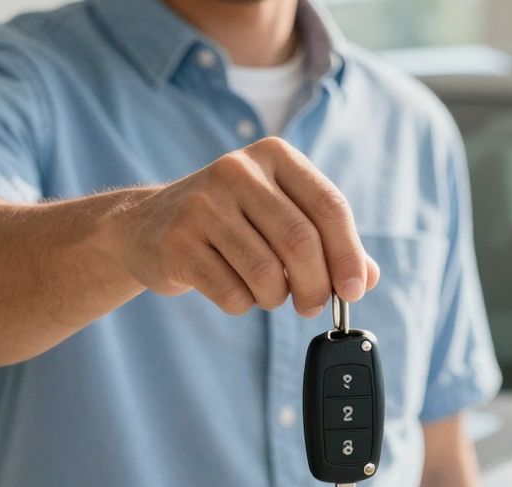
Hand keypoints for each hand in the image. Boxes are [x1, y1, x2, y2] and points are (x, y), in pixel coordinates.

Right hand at [115, 137, 380, 316]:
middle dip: (316, 286)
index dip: (348, 254)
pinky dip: (243, 303)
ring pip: (266, 272)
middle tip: (313, 306)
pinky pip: (232, 292)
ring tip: (267, 293)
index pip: (329, 206)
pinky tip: (233, 289)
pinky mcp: (178, 242)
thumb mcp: (279, 216)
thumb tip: (366, 278)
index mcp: (273, 155)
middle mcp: (237, 171)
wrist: (145, 226)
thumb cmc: (229, 223)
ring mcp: (203, 205)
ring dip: (276, 297)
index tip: (354, 290)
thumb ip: (327, 242)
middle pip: (300, 241)